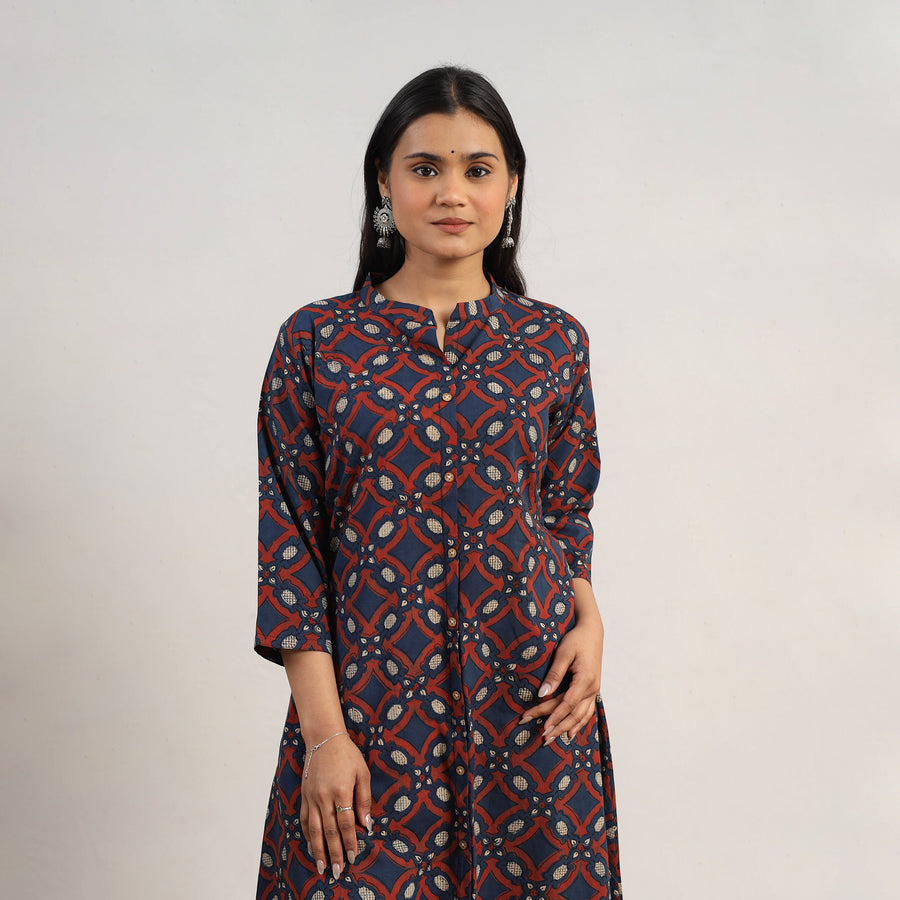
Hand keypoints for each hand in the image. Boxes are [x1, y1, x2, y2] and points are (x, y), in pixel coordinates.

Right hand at [300, 733, 372, 879]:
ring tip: (321, 867)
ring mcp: (312, 797)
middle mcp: (324, 796)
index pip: (346, 823)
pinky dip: (307, 835)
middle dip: (334, 853)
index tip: (354, 857)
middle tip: (338, 872)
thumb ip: (365, 799)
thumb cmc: (347, 754)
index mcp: (341, 790)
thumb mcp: (362, 772)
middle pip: (329, 831)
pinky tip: (311, 846)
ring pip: (314, 830)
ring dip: (318, 850)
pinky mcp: (304, 795)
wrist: (324, 739)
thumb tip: (367, 824)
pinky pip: (305, 820)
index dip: (350, 842)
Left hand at [520, 613, 603, 743]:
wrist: (592, 632)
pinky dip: (578, 723)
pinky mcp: (592, 690)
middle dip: (555, 725)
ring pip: (580, 716)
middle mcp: (592, 689)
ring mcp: (594, 691)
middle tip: (540, 737)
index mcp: (586, 680)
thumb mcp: (563, 653)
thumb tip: (542, 694)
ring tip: (551, 739)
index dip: (554, 716)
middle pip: (572, 713)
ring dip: (565, 728)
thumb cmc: (576, 640)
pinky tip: (570, 733)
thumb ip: (554, 674)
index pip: (567, 703)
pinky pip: (586, 712)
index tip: (541, 726)